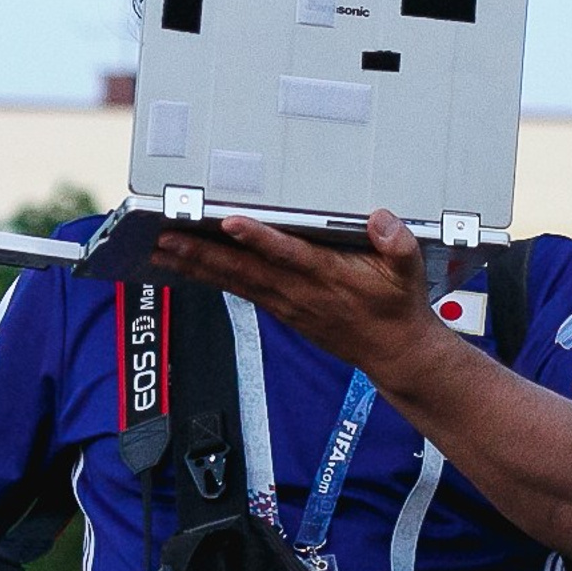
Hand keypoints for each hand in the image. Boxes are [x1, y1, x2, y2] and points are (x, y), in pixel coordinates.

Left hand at [154, 208, 444, 386]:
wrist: (393, 352)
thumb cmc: (397, 305)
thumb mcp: (409, 270)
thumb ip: (396, 242)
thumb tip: (380, 218)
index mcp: (328, 275)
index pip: (287, 254)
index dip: (258, 239)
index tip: (231, 223)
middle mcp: (299, 291)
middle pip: (244, 269)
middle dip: (203, 253)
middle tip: (167, 237)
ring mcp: (286, 303)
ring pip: (234, 282)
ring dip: (197, 266)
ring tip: (162, 251)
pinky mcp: (281, 309)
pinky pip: (240, 291)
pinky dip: (211, 278)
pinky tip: (188, 267)